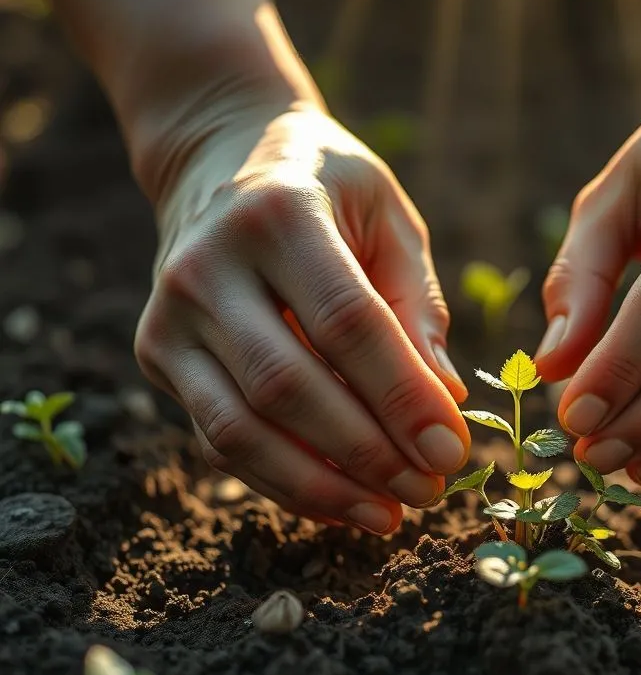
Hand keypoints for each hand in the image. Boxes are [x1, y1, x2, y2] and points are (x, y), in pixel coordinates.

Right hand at [135, 103, 469, 530]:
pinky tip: (339, 503)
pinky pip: (218, 440)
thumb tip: (445, 401)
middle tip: (430, 492)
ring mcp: (169, 315)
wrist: (219, 159)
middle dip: (367, 454)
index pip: (347, 322)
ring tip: (388, 516)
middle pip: (289, 385)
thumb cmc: (325, 188)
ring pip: (240, 430)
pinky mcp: (154, 354)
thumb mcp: (386, 216)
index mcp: (280, 214)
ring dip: (320, 487)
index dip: (402, 395)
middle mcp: (208, 265)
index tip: (452, 452)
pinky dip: (281, 483)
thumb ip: (415, 304)